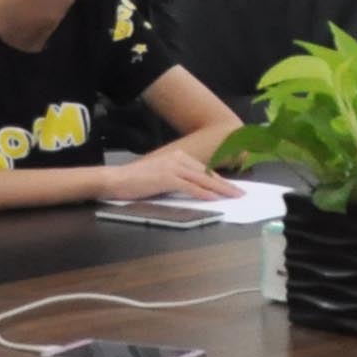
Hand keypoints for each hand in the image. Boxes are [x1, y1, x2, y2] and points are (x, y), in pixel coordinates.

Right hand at [102, 147, 243, 201]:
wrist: (115, 179)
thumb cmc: (136, 182)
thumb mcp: (162, 177)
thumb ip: (179, 180)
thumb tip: (197, 191)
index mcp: (178, 156)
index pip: (205, 170)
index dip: (220, 180)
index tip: (233, 187)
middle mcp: (178, 158)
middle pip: (207, 174)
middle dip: (226, 185)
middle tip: (241, 193)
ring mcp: (172, 167)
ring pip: (203, 180)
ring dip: (220, 189)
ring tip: (233, 197)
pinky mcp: (166, 178)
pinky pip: (190, 187)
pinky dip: (203, 193)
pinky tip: (213, 199)